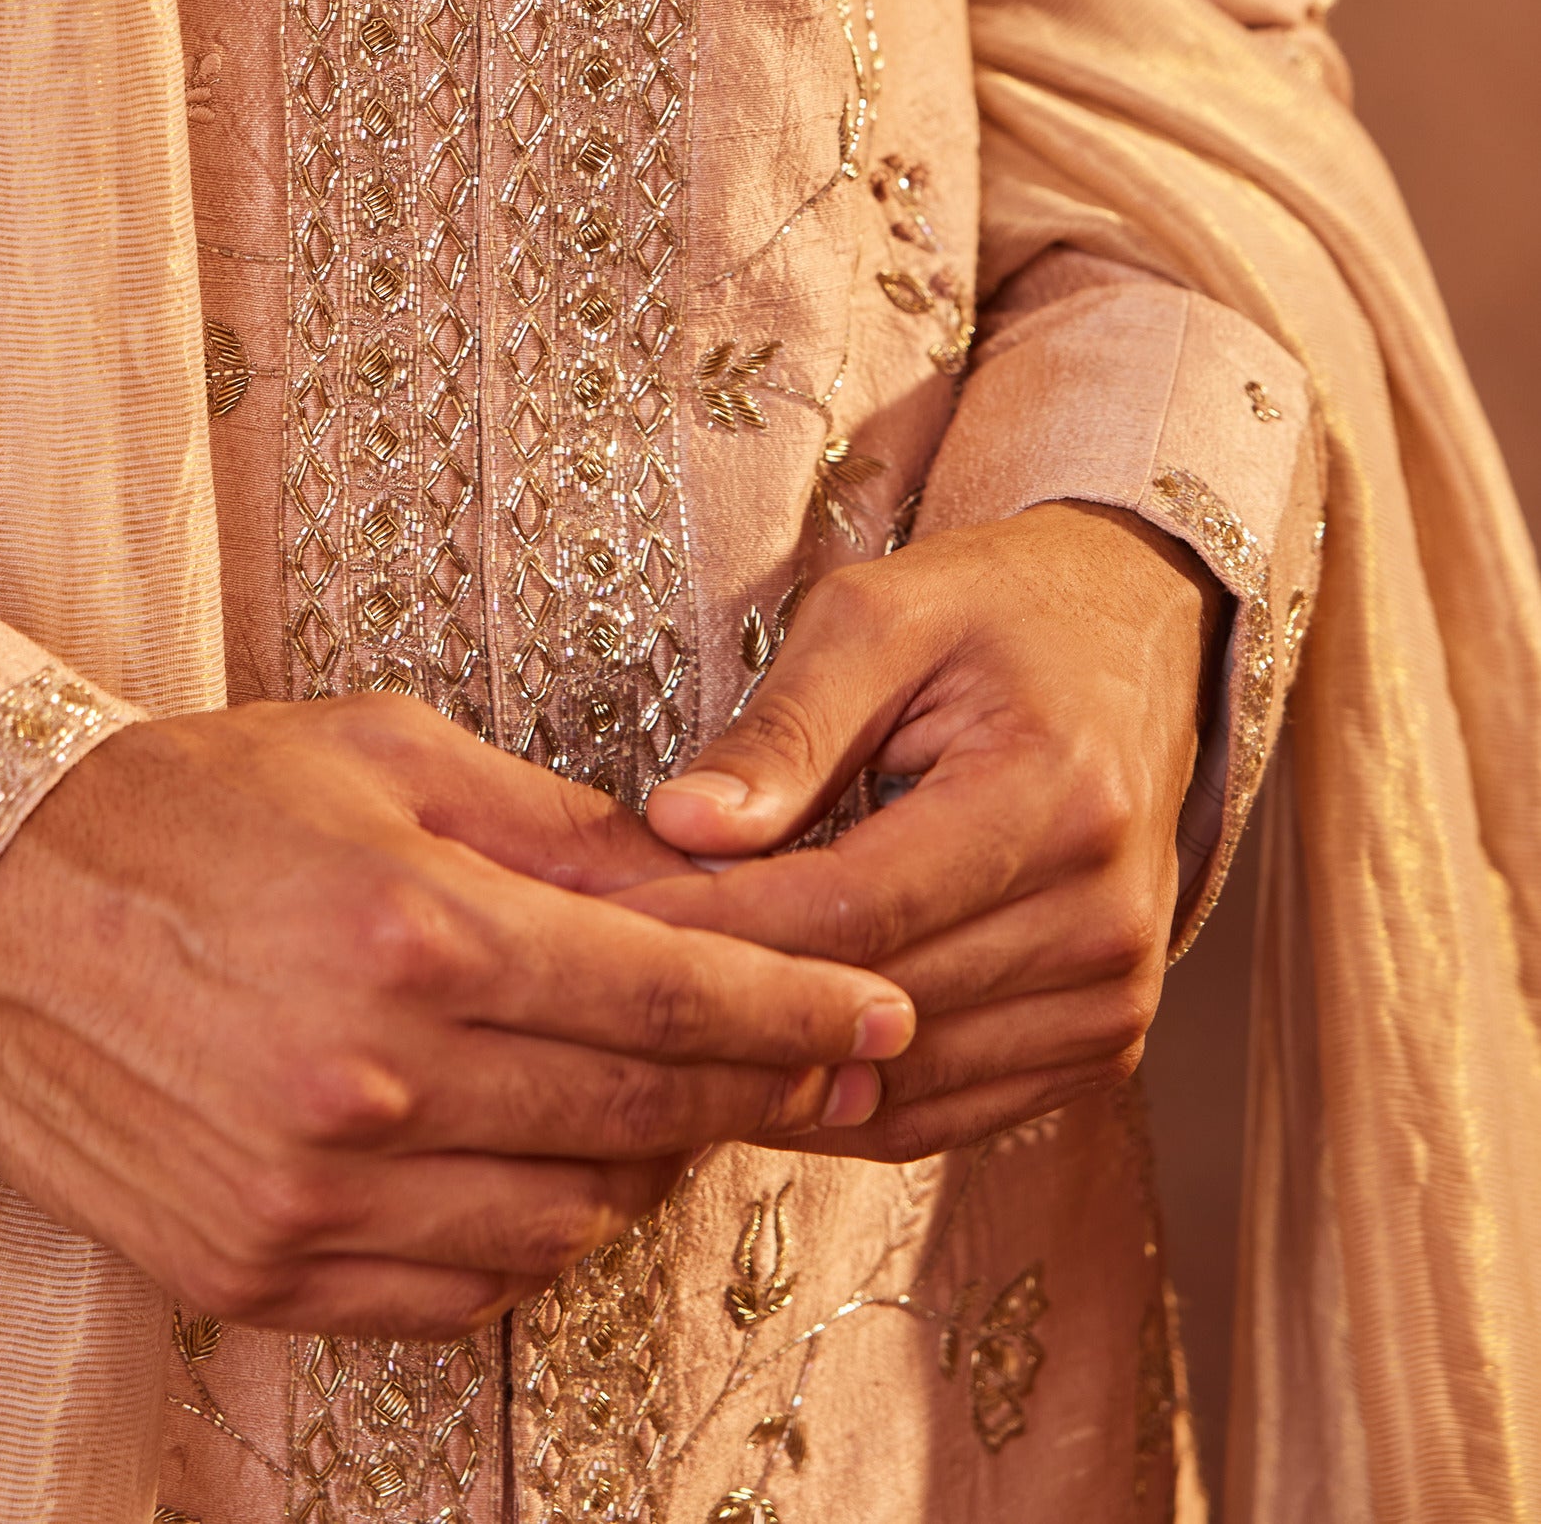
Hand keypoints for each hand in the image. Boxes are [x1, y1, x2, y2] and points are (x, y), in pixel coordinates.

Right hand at [0, 692, 915, 1339]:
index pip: (668, 994)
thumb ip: (547, 825)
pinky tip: (537, 1168)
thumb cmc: (188, 803)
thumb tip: (696, 877)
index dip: (797, 1013)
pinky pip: (464, 1290)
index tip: (884, 1015)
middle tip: (824, 1064)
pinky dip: (532, 1238)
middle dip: (757, 1091)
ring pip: (569, 1220)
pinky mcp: (266, 1272)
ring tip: (651, 1098)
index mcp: (414, 929)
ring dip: (640, 1165)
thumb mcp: (377, 754)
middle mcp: (377, 1081)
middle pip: (641, 1115)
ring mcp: (319, 1197)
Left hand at [641, 504, 1218, 1160]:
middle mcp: (1105, 919)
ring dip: (776, 1070)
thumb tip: (681, 826)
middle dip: (726, 1003)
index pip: (852, 908)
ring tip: (658, 1035)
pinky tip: (754, 1063)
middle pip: (876, 1005)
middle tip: (596, 991)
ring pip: (904, 1085)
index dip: (714, 927)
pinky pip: (946, 1114)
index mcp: (1057, 798)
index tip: (596, 924)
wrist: (1130, 642)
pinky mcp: (1099, 1043)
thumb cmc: (989, 613)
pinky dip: (843, 1101)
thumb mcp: (879, 616)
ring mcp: (1111, 997)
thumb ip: (783, 727)